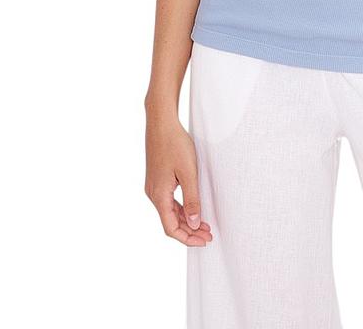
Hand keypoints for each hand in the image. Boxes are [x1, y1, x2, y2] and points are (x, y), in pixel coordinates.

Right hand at [144, 108, 212, 245]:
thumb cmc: (175, 144)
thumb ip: (192, 199)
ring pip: (170, 212)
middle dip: (190, 231)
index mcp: (159, 196)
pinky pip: (169, 201)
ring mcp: (154, 186)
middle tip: (209, 235)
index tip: (204, 241)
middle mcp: (153, 194)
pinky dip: (181, 208)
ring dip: (186, 220)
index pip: (171, 228)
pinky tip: (193, 208)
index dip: (187, 238)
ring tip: (205, 225)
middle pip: (170, 222)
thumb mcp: (188, 172)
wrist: (161, 122)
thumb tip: (195, 223)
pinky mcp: (157, 179)